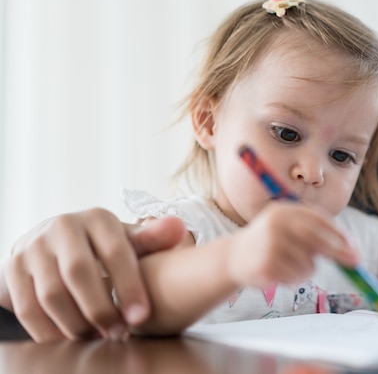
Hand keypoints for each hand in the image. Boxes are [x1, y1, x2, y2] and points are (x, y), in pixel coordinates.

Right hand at [2, 209, 186, 341]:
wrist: (56, 242)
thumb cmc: (103, 246)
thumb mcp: (128, 240)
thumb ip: (153, 239)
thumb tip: (179, 227)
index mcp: (98, 219)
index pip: (115, 252)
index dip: (129, 286)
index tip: (141, 317)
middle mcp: (63, 226)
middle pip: (79, 273)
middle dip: (100, 309)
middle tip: (118, 333)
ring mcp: (34, 246)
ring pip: (51, 293)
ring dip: (75, 323)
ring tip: (96, 337)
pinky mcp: (14, 267)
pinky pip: (27, 306)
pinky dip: (48, 330)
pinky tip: (68, 340)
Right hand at [226, 202, 357, 287]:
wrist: (234, 257)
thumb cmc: (270, 242)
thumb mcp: (289, 228)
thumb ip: (315, 233)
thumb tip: (349, 249)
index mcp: (284, 210)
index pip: (318, 219)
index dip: (339, 233)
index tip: (354, 246)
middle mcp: (275, 224)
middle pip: (316, 239)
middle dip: (339, 251)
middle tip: (356, 262)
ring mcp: (269, 245)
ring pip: (309, 263)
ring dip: (308, 269)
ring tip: (292, 266)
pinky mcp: (266, 266)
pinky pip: (297, 276)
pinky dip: (296, 279)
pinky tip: (282, 273)